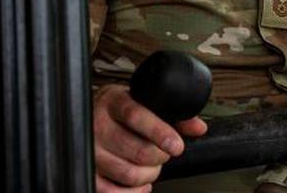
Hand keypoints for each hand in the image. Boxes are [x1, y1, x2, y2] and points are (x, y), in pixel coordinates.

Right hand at [93, 84, 207, 191]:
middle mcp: (98, 125)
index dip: (159, 133)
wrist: (89, 114)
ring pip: (129, 173)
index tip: (176, 145)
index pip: (136, 117)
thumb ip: (173, 114)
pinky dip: (134, 192)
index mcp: (114, 102)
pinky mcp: (88, 171)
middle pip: (137, 151)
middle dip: (160, 157)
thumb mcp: (143, 102)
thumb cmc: (119, 110)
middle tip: (165, 153)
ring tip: (153, 167)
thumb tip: (198, 128)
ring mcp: (91, 150)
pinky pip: (113, 192)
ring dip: (150, 175)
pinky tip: (142, 184)